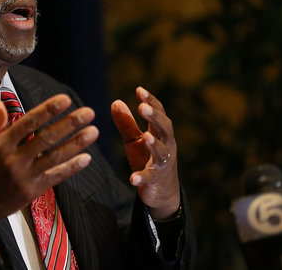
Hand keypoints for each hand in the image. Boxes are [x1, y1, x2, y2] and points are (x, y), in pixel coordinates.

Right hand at [0, 94, 98, 227]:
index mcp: (0, 145)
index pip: (29, 122)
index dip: (48, 109)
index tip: (65, 99)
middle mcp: (14, 160)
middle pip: (47, 138)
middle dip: (69, 124)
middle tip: (88, 112)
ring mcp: (24, 177)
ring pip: (55, 157)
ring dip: (76, 143)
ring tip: (93, 131)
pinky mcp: (31, 192)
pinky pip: (55, 177)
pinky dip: (71, 168)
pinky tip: (86, 158)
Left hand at [111, 87, 179, 218]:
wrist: (162, 192)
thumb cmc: (147, 160)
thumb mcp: (134, 140)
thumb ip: (126, 123)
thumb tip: (116, 101)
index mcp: (160, 134)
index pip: (159, 113)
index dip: (151, 101)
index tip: (139, 89)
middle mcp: (166, 146)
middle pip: (165, 129)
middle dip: (155, 117)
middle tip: (142, 106)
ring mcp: (162, 164)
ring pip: (162, 153)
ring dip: (154, 145)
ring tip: (145, 137)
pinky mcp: (156, 181)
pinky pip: (149, 178)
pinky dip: (142, 178)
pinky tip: (132, 178)